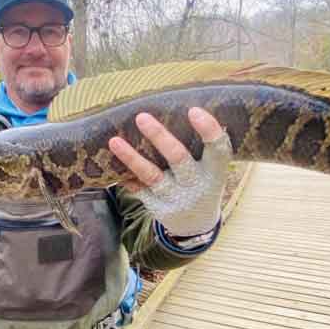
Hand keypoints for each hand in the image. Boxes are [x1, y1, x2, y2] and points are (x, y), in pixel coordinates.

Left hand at [108, 107, 231, 237]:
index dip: (208, 131)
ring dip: (132, 158)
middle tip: (141, 117)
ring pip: (152, 176)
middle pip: (178, 159)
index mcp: (215, 171)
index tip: (194, 111)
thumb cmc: (203, 182)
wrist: (196, 224)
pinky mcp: (158, 207)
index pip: (218, 150)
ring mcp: (176, 198)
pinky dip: (126, 177)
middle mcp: (197, 184)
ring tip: (114, 141)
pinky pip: (138, 190)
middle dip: (159, 137)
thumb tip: (178, 104)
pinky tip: (110, 164)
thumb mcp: (212, 168)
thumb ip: (202, 145)